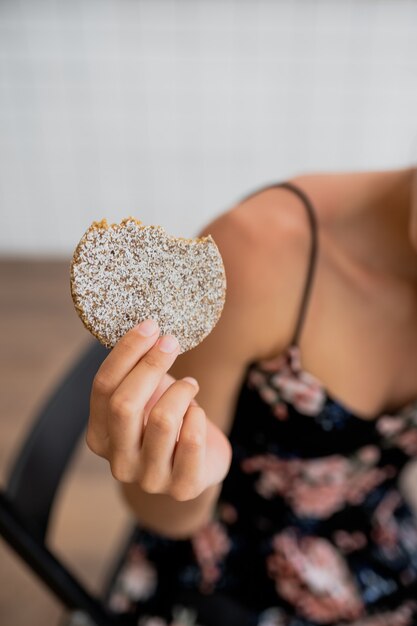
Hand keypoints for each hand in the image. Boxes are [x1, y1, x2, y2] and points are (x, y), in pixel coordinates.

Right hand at [87, 319, 231, 500]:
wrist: (196, 465)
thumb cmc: (166, 422)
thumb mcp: (146, 396)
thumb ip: (137, 371)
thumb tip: (146, 328)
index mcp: (100, 437)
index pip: (103, 388)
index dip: (126, 353)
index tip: (150, 326)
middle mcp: (118, 462)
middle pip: (124, 404)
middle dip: (150, 365)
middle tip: (171, 342)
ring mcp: (149, 479)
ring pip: (162, 420)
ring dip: (181, 392)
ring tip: (190, 386)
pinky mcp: (182, 487)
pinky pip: (192, 440)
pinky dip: (197, 416)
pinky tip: (197, 413)